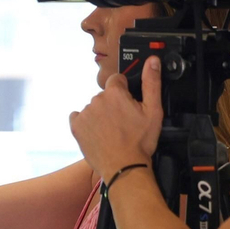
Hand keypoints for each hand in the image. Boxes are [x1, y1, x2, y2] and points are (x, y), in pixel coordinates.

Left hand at [70, 61, 161, 178]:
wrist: (124, 167)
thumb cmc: (139, 142)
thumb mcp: (153, 111)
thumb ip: (152, 82)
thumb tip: (152, 61)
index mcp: (115, 93)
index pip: (117, 80)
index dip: (124, 91)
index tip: (128, 105)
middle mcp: (97, 99)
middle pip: (105, 95)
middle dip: (113, 105)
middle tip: (123, 122)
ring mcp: (85, 113)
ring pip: (94, 107)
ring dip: (101, 115)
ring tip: (112, 131)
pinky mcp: (76, 126)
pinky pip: (79, 118)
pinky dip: (87, 124)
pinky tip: (98, 133)